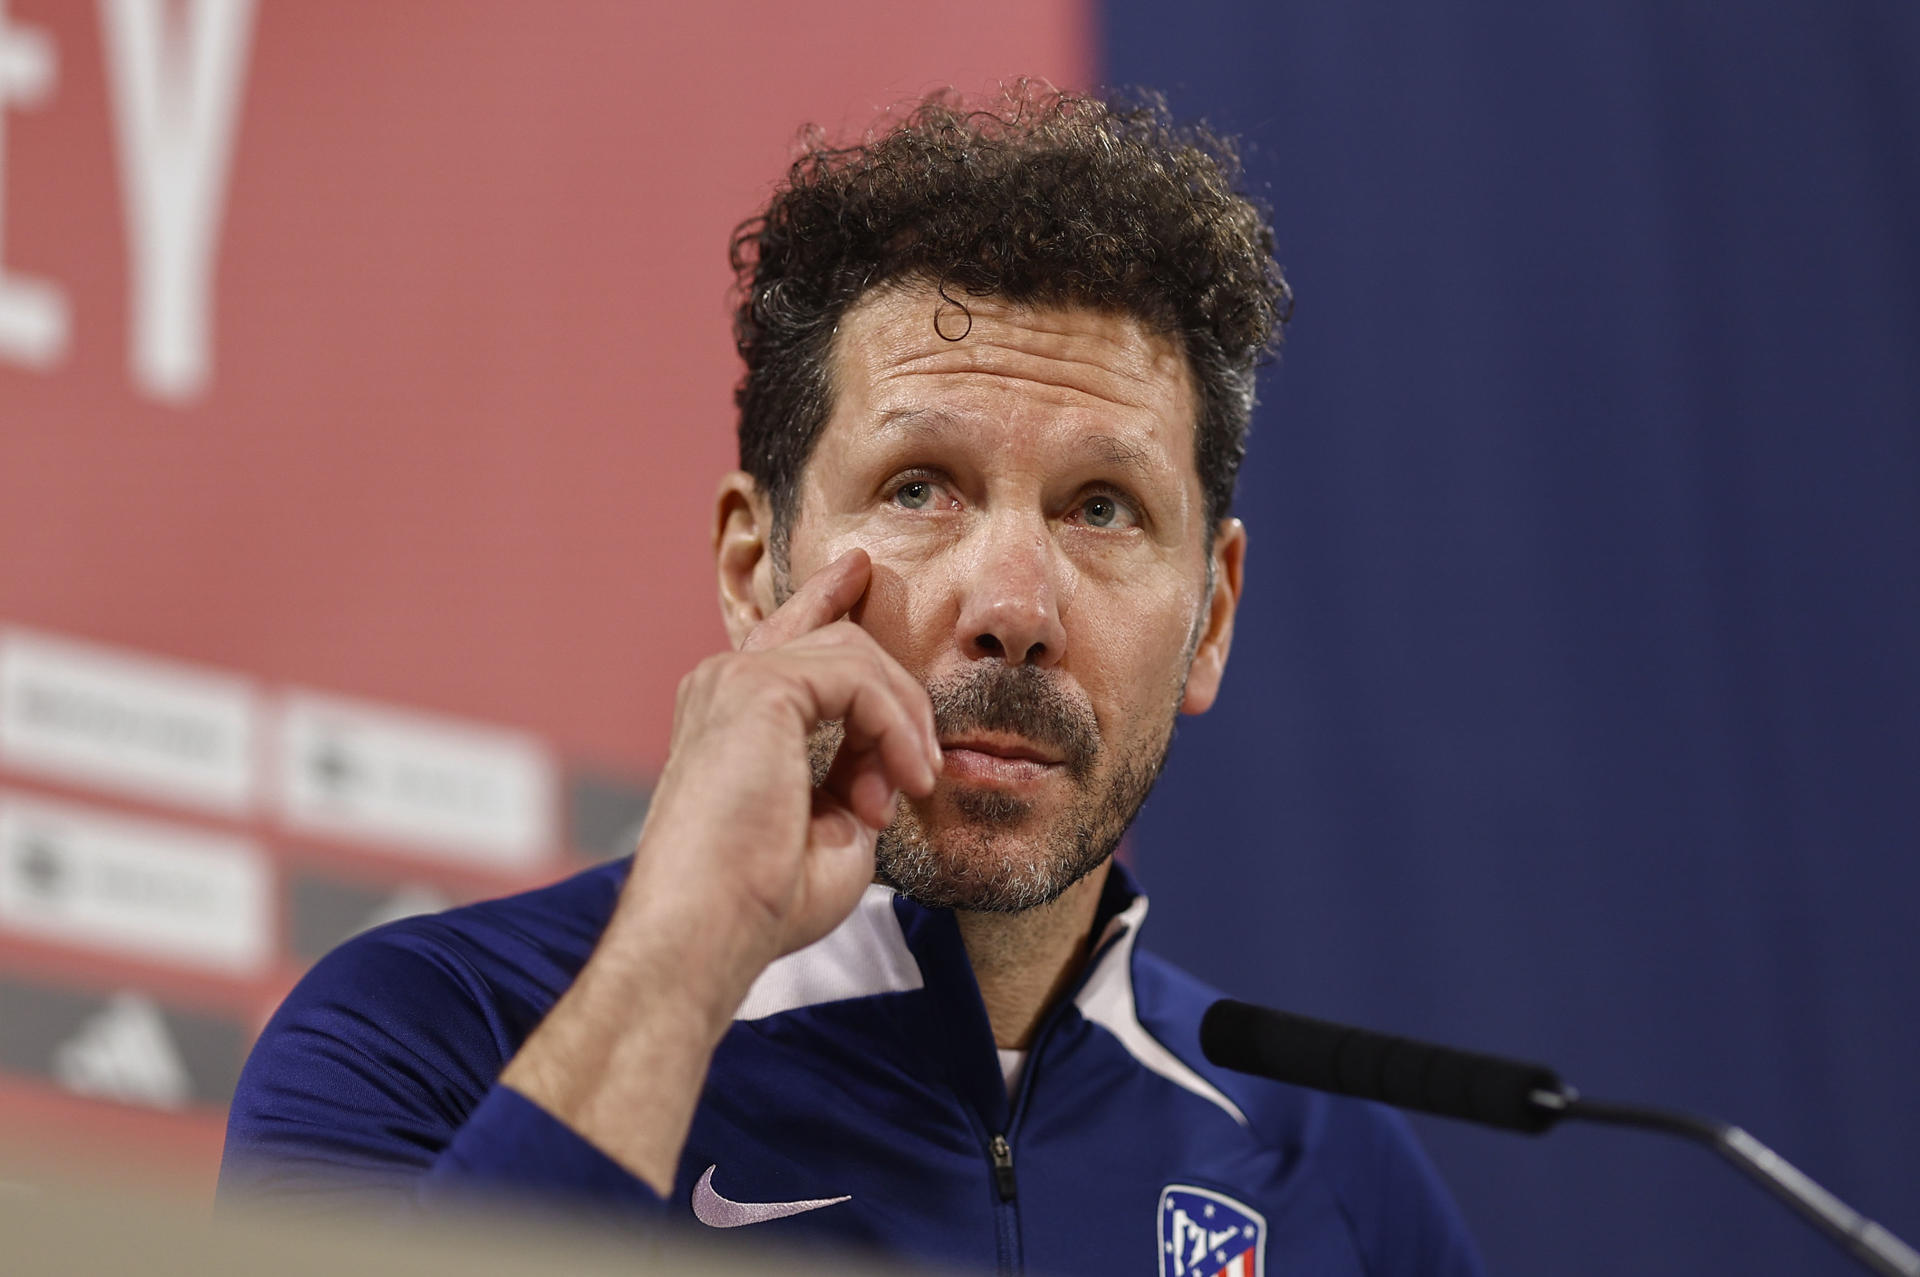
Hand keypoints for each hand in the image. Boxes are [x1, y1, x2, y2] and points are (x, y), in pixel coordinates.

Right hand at [621, 546, 941, 983]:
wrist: (709, 929)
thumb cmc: (763, 900)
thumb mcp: (830, 826)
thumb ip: (855, 774)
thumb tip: (891, 755)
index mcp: (731, 714)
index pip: (788, 636)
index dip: (826, 598)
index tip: (860, 572)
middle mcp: (724, 684)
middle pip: (838, 640)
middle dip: (898, 699)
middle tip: (916, 776)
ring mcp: (735, 679)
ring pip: (855, 653)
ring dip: (902, 722)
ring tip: (910, 787)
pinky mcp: (758, 687)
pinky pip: (858, 679)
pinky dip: (895, 728)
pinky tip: (905, 780)